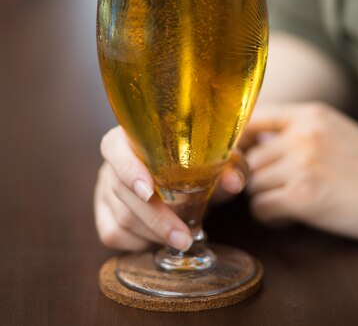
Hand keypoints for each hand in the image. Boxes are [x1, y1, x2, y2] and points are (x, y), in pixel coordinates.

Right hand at [94, 126, 246, 250]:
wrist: (180, 169)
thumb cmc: (194, 158)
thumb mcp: (213, 156)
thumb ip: (226, 164)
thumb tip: (233, 183)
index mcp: (129, 137)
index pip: (114, 148)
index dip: (128, 169)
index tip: (149, 190)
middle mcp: (111, 161)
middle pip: (122, 191)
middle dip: (156, 219)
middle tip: (184, 237)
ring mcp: (103, 188)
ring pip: (121, 217)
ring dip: (153, 234)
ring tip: (182, 237)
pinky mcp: (102, 212)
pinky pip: (113, 234)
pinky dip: (139, 242)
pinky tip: (159, 238)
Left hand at [245, 102, 357, 242]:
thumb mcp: (335, 130)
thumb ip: (296, 129)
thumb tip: (252, 141)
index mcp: (310, 114)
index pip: (253, 118)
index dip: (241, 141)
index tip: (242, 158)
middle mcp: (302, 134)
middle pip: (249, 156)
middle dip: (258, 175)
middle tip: (277, 188)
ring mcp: (302, 164)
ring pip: (252, 183)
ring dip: (264, 196)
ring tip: (288, 202)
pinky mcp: (304, 197)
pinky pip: (261, 207)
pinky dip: (271, 216)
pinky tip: (291, 216)